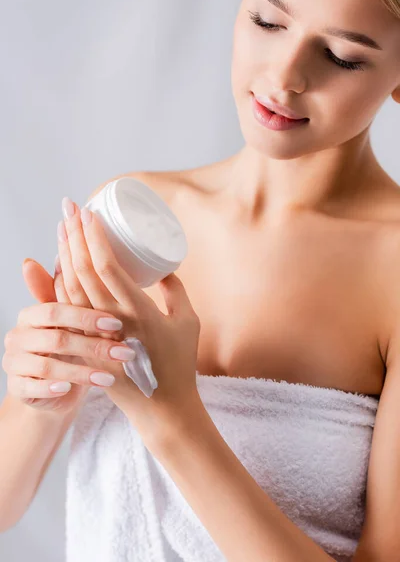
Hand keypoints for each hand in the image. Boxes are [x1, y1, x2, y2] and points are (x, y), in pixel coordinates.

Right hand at [2, 302, 133, 414]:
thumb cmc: (67, 348)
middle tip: (124, 353)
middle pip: (56, 339)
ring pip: (47, 366)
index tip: (117, 324)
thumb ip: (72, 297)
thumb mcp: (73, 324)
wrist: (55, 386)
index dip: (86, 317)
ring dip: (81, 372)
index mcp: (30, 315)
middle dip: (94, 346)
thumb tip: (61, 259)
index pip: (56, 311)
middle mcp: (17, 336)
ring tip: (109, 378)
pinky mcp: (16, 387)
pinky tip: (69, 389)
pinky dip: (51, 389)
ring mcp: (13, 362)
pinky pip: (31, 388)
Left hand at [57, 196, 200, 444]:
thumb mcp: (187, 321)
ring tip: (62, 226)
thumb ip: (176, 290)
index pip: (106, 268)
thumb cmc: (179, 363)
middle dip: (73, 235)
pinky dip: (61, 280)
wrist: (161, 407)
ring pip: (70, 287)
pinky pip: (69, 306)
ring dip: (63, 253)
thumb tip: (163, 267)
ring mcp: (96, 333)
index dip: (93, 238)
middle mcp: (111, 321)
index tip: (88, 214)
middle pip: (82, 271)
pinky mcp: (88, 342)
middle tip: (69, 208)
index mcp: (138, 313)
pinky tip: (60, 261)